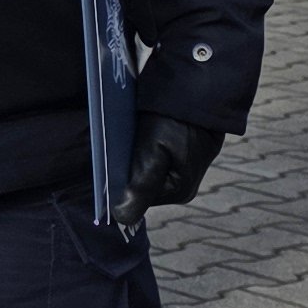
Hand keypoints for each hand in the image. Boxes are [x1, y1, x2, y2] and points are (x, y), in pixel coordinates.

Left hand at [111, 115, 227, 234]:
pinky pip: (156, 155)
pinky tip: (138, 131)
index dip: (120, 183)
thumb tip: (122, 219)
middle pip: (142, 184)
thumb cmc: (176, 120)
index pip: (137, 199)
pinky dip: (144, 146)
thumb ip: (140, 186)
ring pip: (147, 169)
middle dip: (127, 168)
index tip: (109, 164)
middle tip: (119, 145)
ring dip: (134, 156)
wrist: (199, 88)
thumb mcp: (154, 152)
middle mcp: (183, 185)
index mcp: (178, 191)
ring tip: (128, 136)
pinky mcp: (183, 150)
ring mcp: (185, 168)